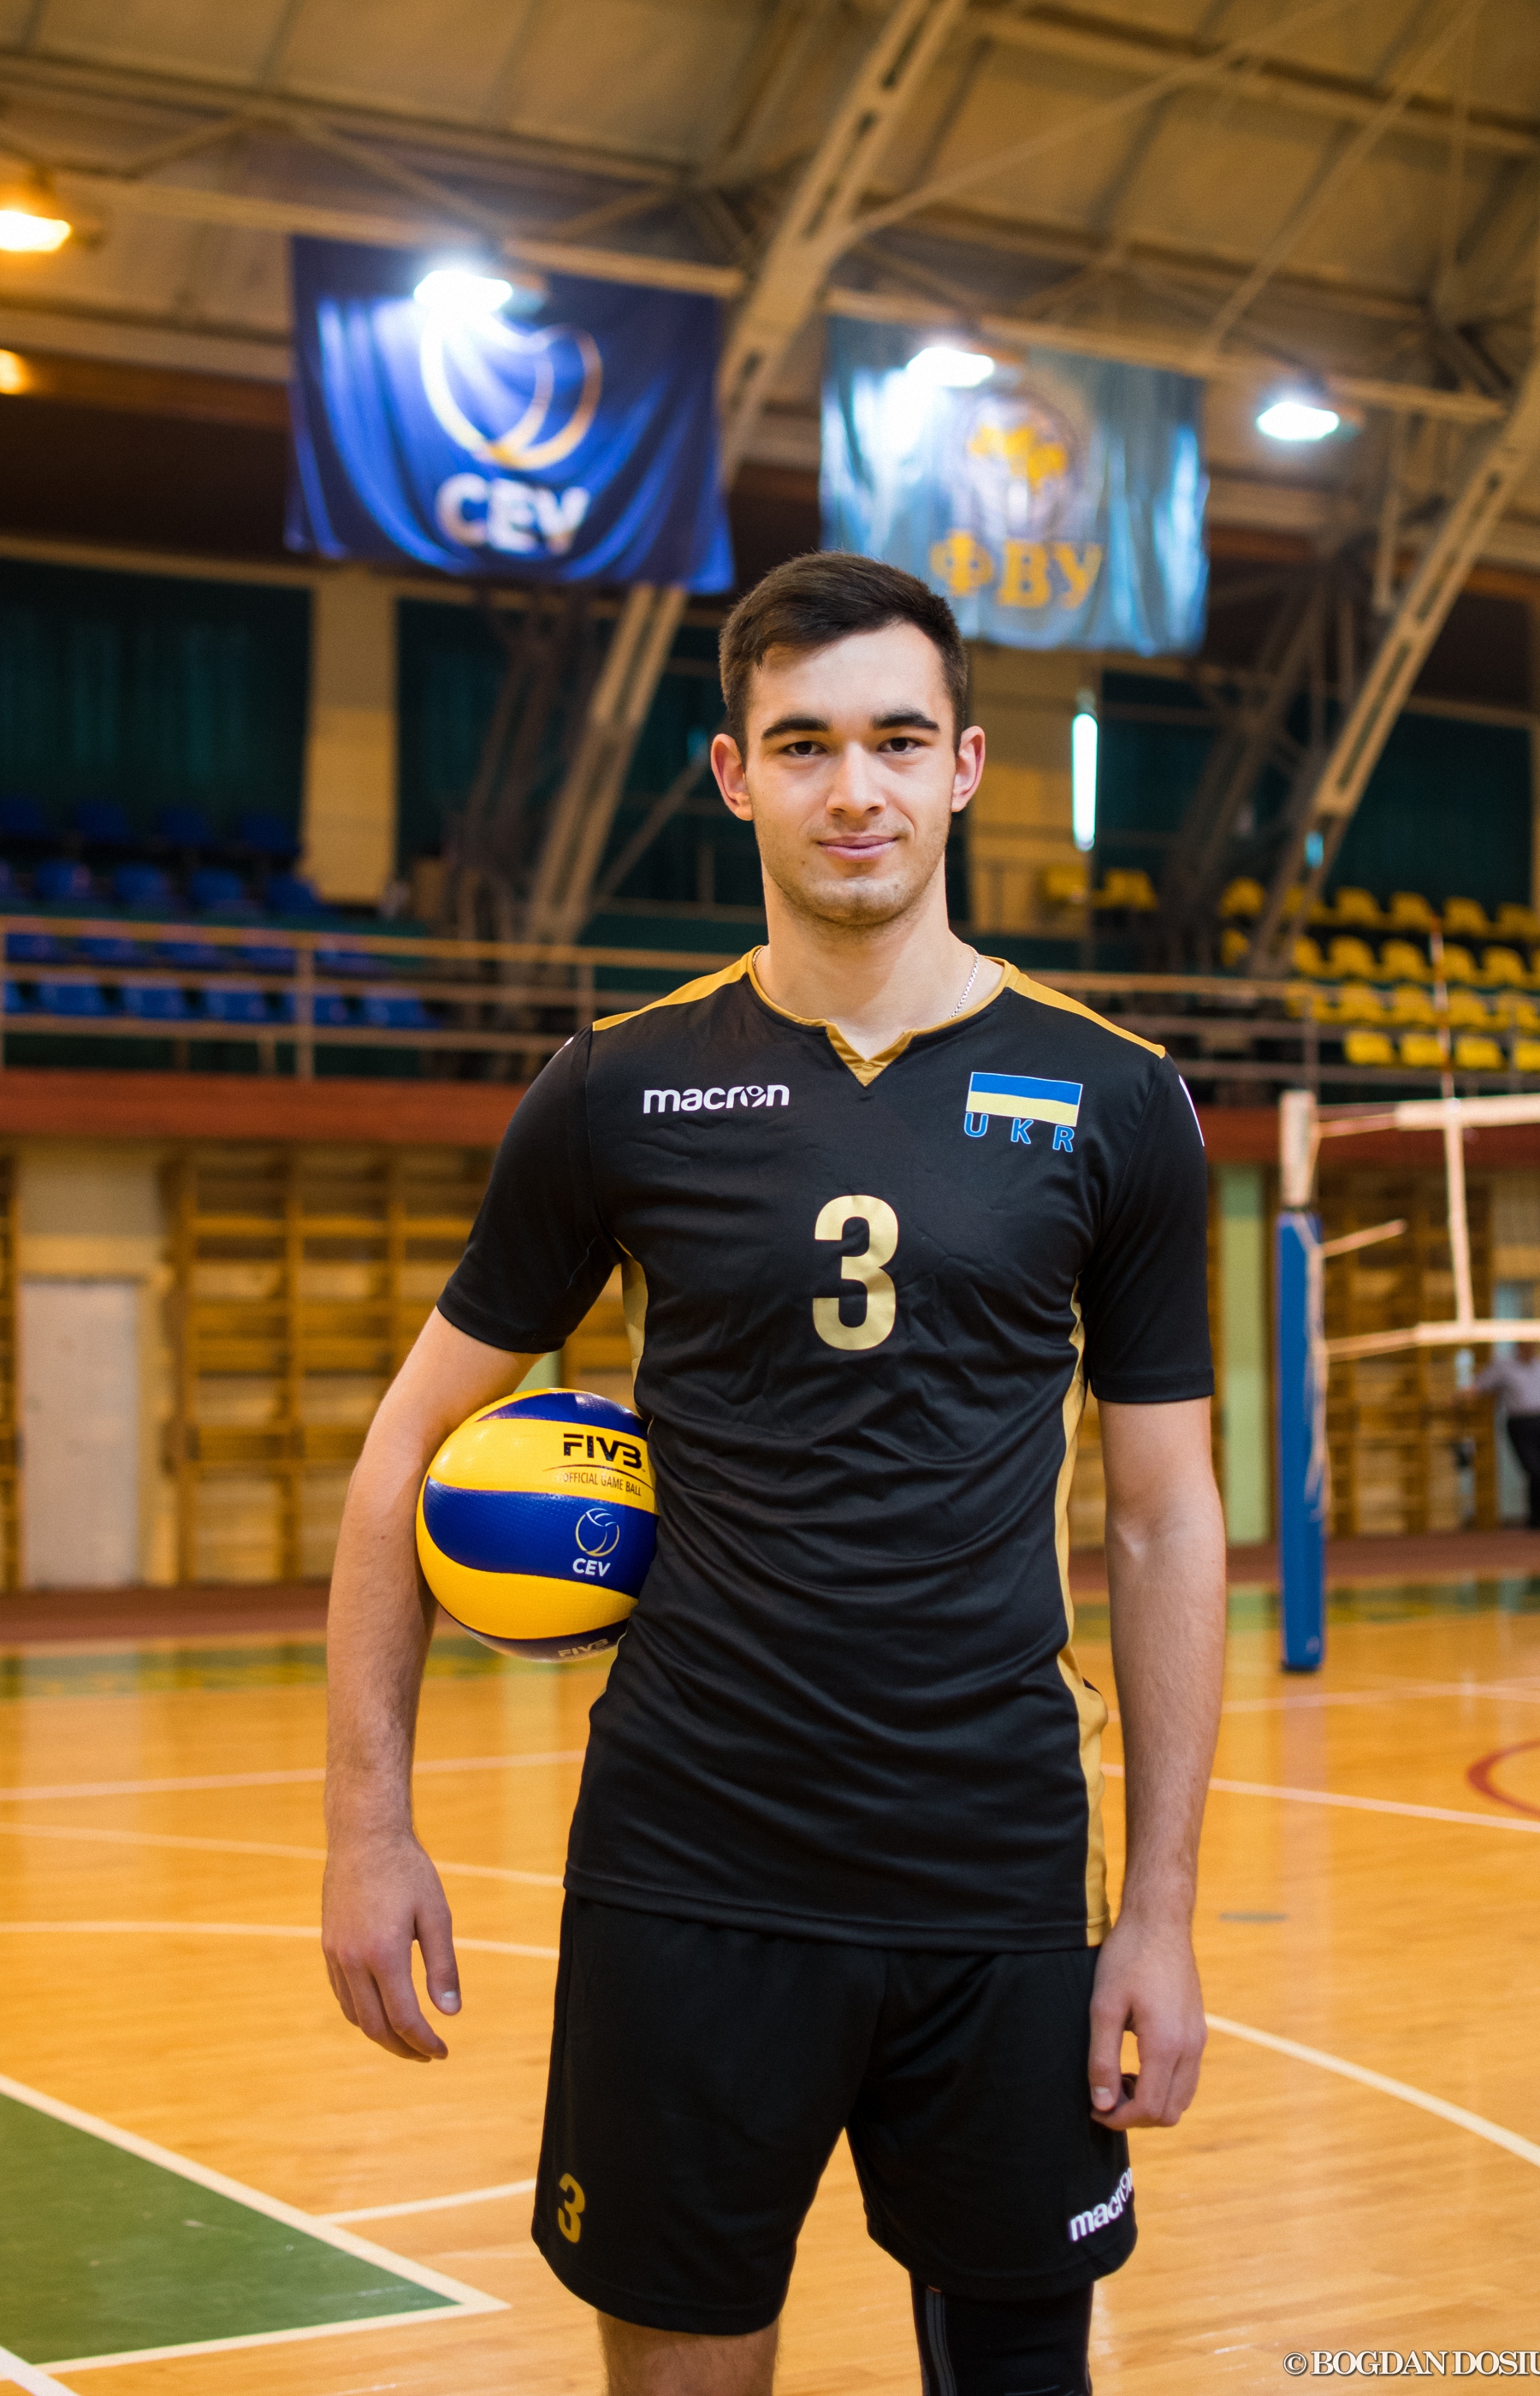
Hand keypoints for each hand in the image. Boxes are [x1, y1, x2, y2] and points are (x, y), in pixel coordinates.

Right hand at [322, 1826, 460, 2060]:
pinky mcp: (328, 1948)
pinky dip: (362, 2014)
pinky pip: (343, 1996)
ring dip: (381, 2035)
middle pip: (375, 2027)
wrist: (363, 1837)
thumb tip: (450, 2012)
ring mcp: (336, 1956)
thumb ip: (442, 1966)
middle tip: (427, 2054)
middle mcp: (353, 1961)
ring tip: (408, 2038)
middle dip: (403, 2048)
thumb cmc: (407, 1871)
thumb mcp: (436, 1914)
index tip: (443, 2052)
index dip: (424, 2042)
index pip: (404, 2018)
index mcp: (384, 1954)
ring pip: (355, 2016)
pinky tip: (382, 2010)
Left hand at [1087, 1910, 1205, 2129]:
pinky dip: (1165, 2085)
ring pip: (1182, 2098)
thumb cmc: (1127, 1959)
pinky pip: (1188, 2077)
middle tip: (1105, 2096)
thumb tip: (1102, 2104)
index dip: (1119, 2119)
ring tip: (1120, 2080)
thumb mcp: (1103, 2007)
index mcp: (1166, 2045)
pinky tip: (1138, 2064)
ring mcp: (1198, 2039)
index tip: (1094, 2108)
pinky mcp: (1199, 2030)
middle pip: (1170, 2112)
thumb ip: (1102, 2059)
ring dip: (1152, 2102)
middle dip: (1136, 2115)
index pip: (1149, 2109)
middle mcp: (1190, 2048)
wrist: (1159, 1922)